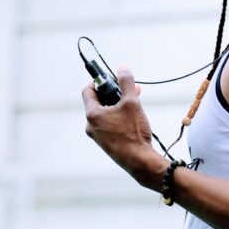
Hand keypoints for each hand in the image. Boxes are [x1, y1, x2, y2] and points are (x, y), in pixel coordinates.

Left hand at [82, 68, 167, 188]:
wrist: (140, 161)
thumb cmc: (133, 133)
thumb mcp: (132, 102)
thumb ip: (126, 83)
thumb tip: (123, 67)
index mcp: (92, 115)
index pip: (88, 91)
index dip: (99, 81)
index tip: (112, 79)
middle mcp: (91, 126)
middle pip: (98, 101)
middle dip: (114, 93)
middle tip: (128, 90)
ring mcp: (98, 136)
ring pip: (105, 114)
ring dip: (118, 105)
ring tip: (135, 103)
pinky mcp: (106, 144)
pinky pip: (109, 125)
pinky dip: (118, 117)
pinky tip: (133, 118)